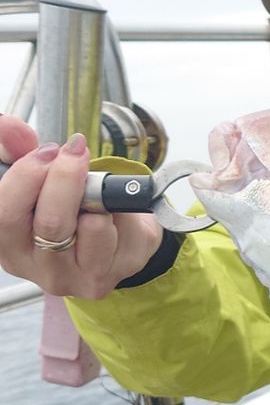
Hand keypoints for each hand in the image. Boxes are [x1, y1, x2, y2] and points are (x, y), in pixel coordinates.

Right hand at [0, 117, 163, 298]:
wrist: (117, 234)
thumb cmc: (71, 206)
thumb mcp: (39, 175)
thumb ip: (18, 150)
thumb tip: (8, 126)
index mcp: (9, 243)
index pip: (4, 213)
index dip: (26, 176)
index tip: (48, 151)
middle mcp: (38, 268)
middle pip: (51, 223)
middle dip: (66, 179)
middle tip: (76, 153)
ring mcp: (76, 277)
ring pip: (90, 230)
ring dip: (97, 197)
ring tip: (97, 186)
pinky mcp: (112, 275)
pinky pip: (123, 235)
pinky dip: (122, 211)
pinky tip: (115, 208)